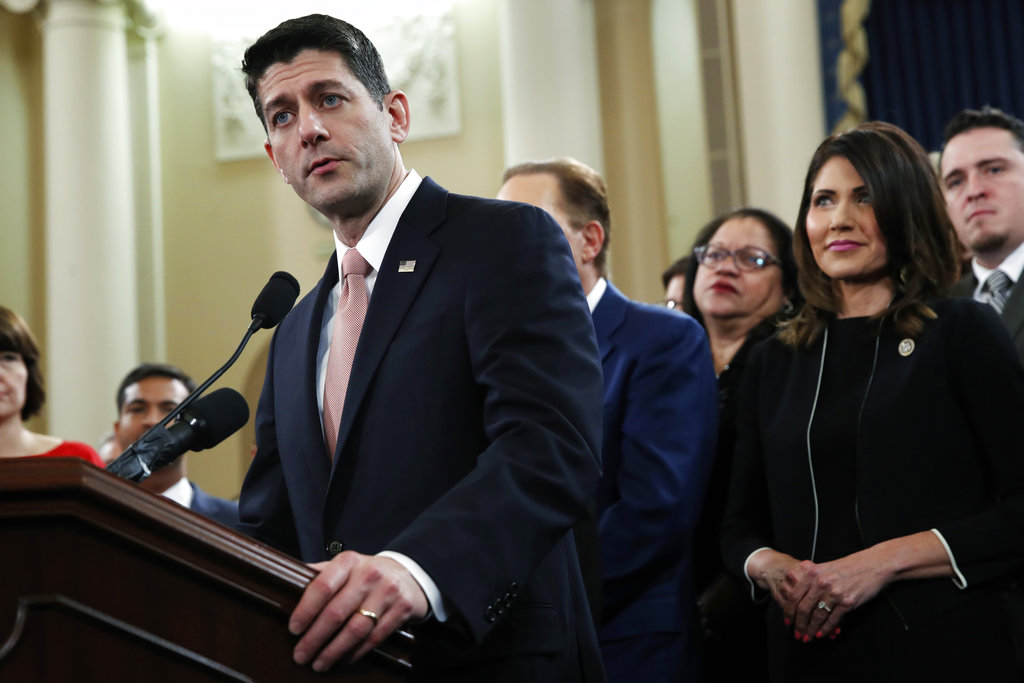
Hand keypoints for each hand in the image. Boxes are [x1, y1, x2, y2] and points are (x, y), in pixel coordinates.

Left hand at [289, 551, 428, 671]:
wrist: (408, 574)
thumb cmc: (366, 573)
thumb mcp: (345, 566)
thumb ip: (320, 574)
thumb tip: (286, 583)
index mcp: (349, 561)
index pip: (322, 586)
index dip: (305, 610)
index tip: (293, 629)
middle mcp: (369, 574)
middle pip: (336, 612)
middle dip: (315, 638)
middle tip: (300, 655)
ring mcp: (388, 591)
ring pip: (356, 629)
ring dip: (334, 650)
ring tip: (319, 663)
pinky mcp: (402, 608)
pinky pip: (375, 637)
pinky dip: (356, 652)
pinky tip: (343, 659)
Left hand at [748, 550, 860, 641]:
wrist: (873, 565)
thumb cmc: (849, 566)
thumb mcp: (825, 565)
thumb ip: (810, 574)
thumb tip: (793, 582)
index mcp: (813, 573)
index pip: (794, 596)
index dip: (789, 611)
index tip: (788, 620)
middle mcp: (821, 583)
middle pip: (803, 609)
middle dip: (799, 624)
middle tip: (797, 633)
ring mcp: (835, 593)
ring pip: (817, 616)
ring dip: (811, 629)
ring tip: (808, 637)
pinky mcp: (848, 602)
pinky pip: (833, 619)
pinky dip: (826, 629)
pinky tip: (822, 634)